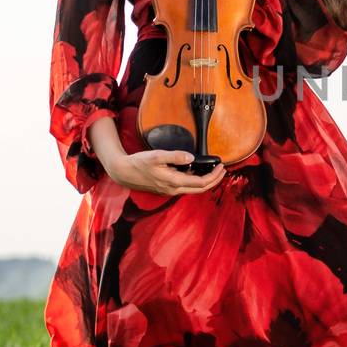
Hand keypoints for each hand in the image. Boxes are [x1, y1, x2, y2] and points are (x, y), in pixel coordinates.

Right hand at [104, 148, 227, 195]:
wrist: (124, 173)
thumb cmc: (139, 163)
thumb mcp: (157, 156)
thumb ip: (175, 156)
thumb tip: (191, 157)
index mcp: (174, 182)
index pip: (201, 183)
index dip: (214, 176)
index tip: (221, 167)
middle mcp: (174, 189)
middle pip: (200, 189)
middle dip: (214, 180)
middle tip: (222, 170)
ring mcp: (170, 190)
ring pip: (194, 188)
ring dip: (205, 181)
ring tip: (213, 170)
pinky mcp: (167, 188)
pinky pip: (186, 186)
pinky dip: (195, 180)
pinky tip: (196, 171)